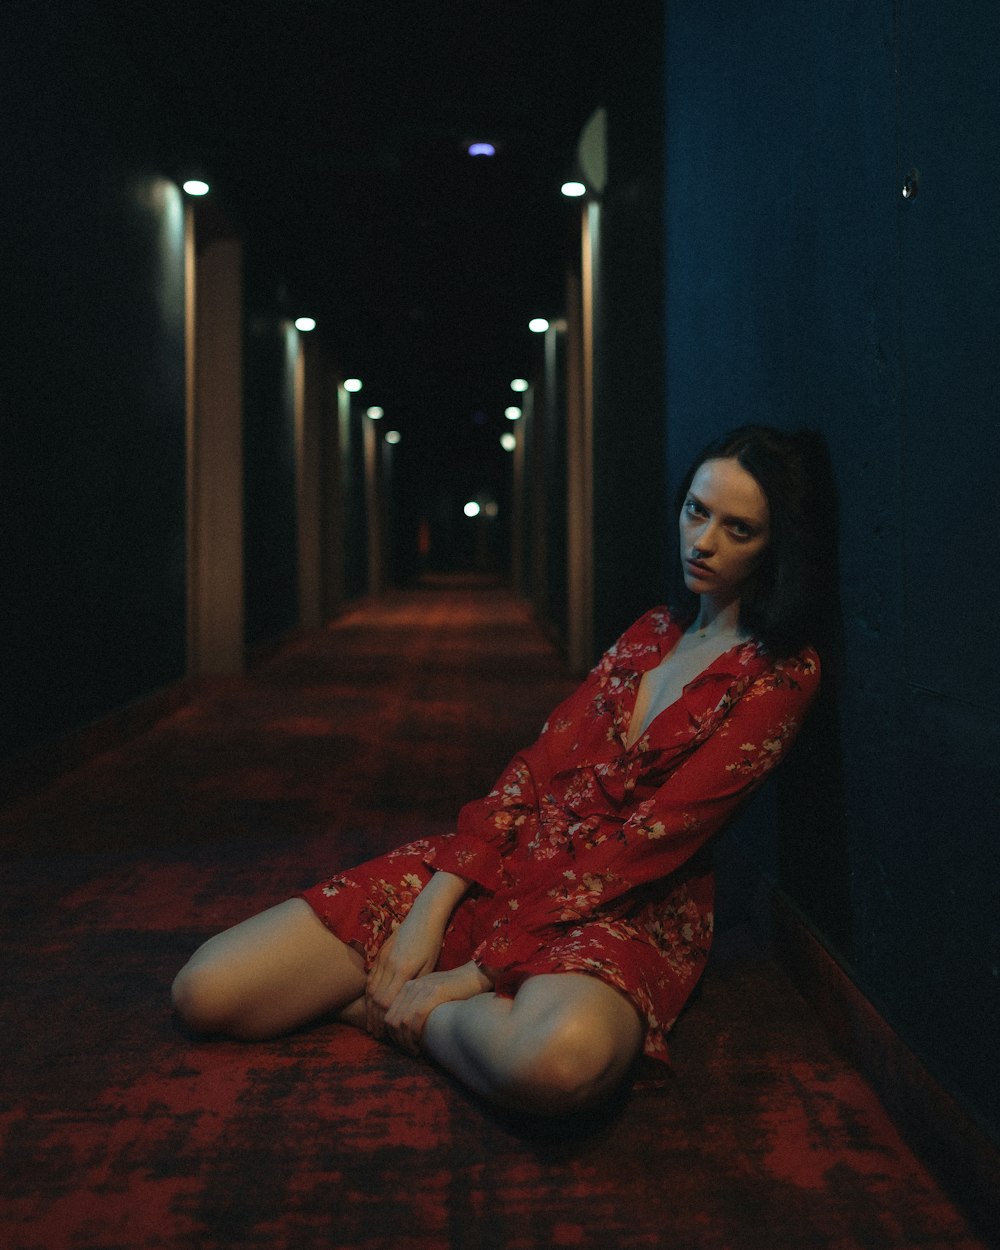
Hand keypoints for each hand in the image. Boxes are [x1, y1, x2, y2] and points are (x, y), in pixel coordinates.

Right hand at [365, 917, 442, 1038]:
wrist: (423, 915)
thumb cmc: (432, 942)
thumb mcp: (429, 965)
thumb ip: (416, 985)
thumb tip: (406, 1006)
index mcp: (403, 969)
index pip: (386, 1001)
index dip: (384, 1018)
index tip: (385, 1032)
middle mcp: (388, 964)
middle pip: (375, 997)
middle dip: (374, 1017)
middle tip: (375, 1033)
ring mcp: (382, 957)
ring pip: (370, 987)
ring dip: (369, 1006)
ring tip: (371, 1022)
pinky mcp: (380, 952)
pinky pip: (370, 975)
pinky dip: (369, 991)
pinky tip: (371, 1002)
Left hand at [383, 961, 492, 1054]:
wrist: (475, 976)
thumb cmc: (456, 990)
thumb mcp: (431, 994)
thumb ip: (417, 1005)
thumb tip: (406, 1029)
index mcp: (408, 986)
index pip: (388, 1014)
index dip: (391, 1035)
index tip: (402, 1047)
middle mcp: (411, 986)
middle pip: (392, 1019)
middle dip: (397, 1041)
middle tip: (408, 1052)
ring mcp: (422, 989)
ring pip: (401, 1021)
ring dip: (405, 1042)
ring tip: (415, 1051)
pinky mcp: (433, 993)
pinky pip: (415, 1019)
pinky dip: (414, 1036)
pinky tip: (421, 1046)